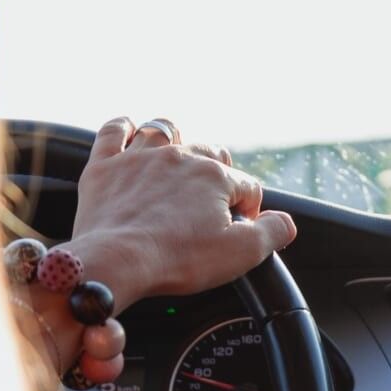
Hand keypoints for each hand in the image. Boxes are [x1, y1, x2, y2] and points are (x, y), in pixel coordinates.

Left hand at [68, 117, 296, 310]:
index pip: (247, 186)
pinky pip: (114, 131)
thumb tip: (286, 222)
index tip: (238, 231)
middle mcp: (180, 157)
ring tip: (177, 160)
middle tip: (211, 203)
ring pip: (164, 131)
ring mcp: (139, 158)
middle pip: (210, 153)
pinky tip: (129, 131)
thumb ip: (274, 232)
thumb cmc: (178, 259)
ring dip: (176, 141)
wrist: (116, 262)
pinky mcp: (105, 166)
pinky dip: (123, 128)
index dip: (248, 210)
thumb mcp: (242, 253)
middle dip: (217, 173)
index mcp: (215, 177)